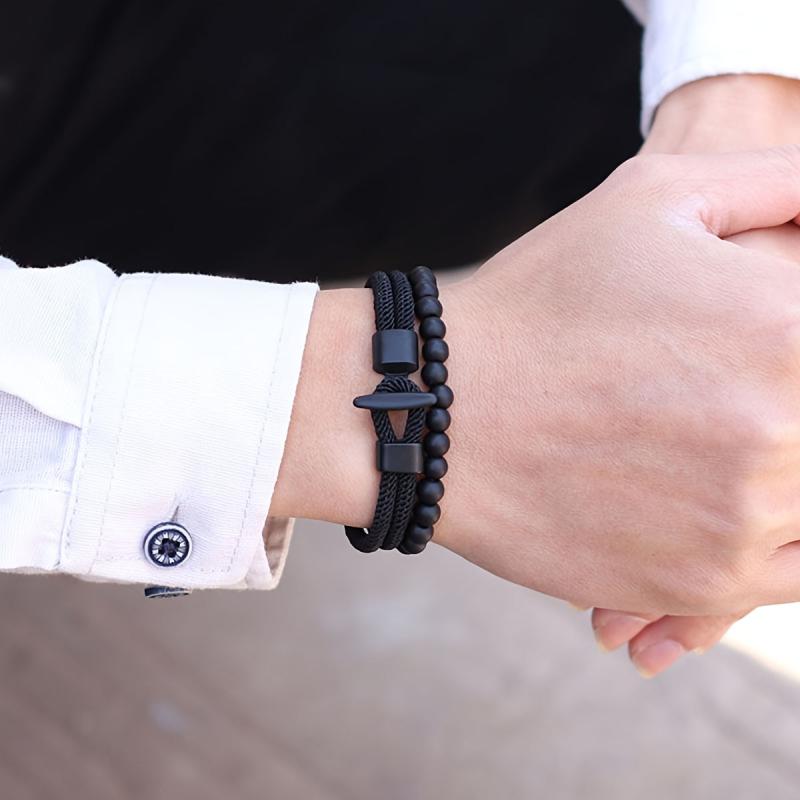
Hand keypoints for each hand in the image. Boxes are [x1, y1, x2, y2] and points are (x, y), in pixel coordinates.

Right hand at [592, 75, 799, 676]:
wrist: (439, 406)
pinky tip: (722, 497)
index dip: (797, 342)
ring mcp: (745, 521)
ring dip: (787, 471)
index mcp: (790, 329)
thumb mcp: (655, 198)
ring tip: (708, 433)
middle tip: (721, 390)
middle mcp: (784, 433)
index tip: (771, 354)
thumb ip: (779, 181)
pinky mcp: (700, 584)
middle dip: (788, 403)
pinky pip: (789, 574)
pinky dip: (776, 540)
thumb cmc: (540, 299)